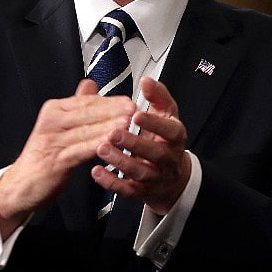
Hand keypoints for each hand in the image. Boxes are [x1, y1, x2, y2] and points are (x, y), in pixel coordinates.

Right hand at [0, 79, 135, 237]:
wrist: (21, 185)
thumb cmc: (44, 155)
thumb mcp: (58, 125)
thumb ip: (76, 105)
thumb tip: (90, 84)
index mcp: (54, 110)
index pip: (86, 101)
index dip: (109, 101)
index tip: (128, 101)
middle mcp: (52, 122)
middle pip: (87, 113)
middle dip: (113, 110)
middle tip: (133, 109)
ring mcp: (52, 141)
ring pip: (86, 130)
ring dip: (109, 126)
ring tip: (127, 124)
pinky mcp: (56, 160)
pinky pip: (80, 150)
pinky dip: (96, 146)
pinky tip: (111, 144)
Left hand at [92, 77, 190, 214]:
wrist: (172, 176)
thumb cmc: (165, 139)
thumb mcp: (167, 115)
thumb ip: (157, 96)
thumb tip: (147, 81)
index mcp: (175, 137)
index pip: (170, 130)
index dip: (155, 124)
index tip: (137, 115)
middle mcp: (168, 158)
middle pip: (155, 153)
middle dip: (134, 143)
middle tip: (114, 133)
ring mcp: (156, 176)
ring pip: (140, 172)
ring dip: (120, 161)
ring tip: (102, 149)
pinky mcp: (143, 191)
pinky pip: (127, 190)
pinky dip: (111, 182)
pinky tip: (97, 172)